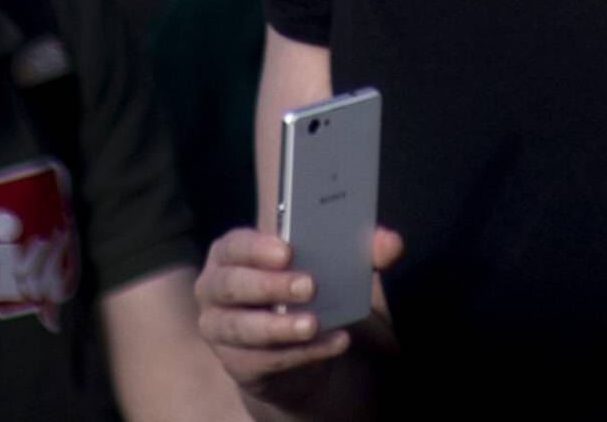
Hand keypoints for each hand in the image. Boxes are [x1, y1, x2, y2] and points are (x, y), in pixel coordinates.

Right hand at [196, 222, 402, 397]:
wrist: (296, 341)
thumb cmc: (306, 287)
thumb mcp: (331, 264)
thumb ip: (360, 249)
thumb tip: (390, 243)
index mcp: (233, 254)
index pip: (234, 245)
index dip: (256, 248)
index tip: (287, 251)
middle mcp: (216, 289)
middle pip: (232, 286)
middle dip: (270, 286)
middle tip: (309, 285)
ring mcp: (220, 329)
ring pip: (241, 328)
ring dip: (279, 327)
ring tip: (313, 323)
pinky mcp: (237, 363)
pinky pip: (265, 360)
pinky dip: (301, 353)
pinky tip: (332, 343)